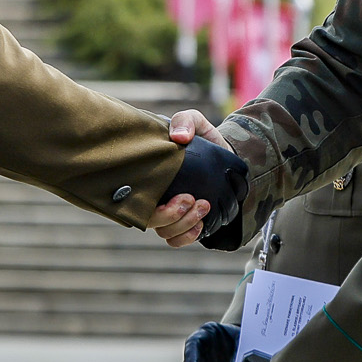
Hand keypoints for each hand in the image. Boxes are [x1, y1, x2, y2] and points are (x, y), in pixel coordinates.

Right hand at [152, 109, 230, 246]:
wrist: (226, 156)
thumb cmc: (204, 138)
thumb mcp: (195, 122)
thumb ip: (186, 121)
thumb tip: (179, 137)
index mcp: (150, 175)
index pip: (134, 197)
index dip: (148, 205)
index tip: (179, 194)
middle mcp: (155, 195)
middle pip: (150, 220)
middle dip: (172, 215)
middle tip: (193, 199)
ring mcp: (168, 211)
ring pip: (164, 232)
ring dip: (184, 224)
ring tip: (204, 205)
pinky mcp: (183, 223)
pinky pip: (175, 240)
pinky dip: (187, 237)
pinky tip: (201, 224)